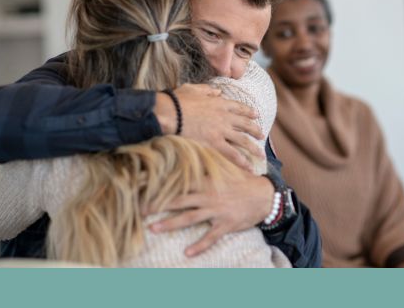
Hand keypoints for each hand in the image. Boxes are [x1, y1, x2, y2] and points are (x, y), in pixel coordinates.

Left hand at [149, 173, 273, 256]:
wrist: (264, 195)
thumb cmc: (242, 181)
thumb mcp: (225, 169)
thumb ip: (208, 164)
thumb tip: (192, 151)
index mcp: (206, 181)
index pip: (179, 181)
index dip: (161, 183)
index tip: (142, 184)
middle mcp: (208, 195)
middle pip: (179, 200)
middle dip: (158, 204)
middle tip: (138, 209)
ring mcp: (217, 210)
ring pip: (190, 218)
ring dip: (170, 224)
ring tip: (153, 228)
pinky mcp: (226, 224)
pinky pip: (211, 236)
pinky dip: (200, 245)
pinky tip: (188, 253)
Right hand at [155, 84, 264, 170]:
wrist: (170, 113)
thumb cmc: (178, 101)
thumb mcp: (194, 89)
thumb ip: (208, 90)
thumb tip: (218, 90)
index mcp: (220, 103)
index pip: (239, 108)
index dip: (249, 112)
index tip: (256, 115)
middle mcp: (225, 117)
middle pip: (245, 124)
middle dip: (255, 130)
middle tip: (262, 135)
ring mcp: (222, 131)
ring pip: (244, 140)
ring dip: (254, 148)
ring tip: (262, 155)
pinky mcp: (215, 143)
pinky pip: (233, 154)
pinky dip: (243, 162)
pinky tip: (250, 168)